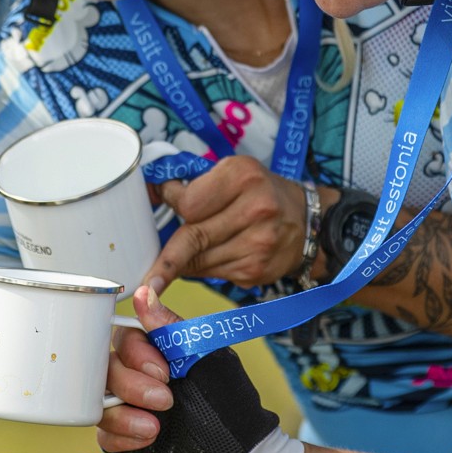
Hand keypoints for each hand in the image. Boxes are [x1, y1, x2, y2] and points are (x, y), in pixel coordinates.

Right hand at [96, 285, 281, 452]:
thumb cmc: (231, 406)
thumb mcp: (207, 360)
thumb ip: (171, 329)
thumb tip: (143, 293)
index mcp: (159, 352)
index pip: (125, 338)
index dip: (137, 354)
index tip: (163, 371)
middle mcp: (140, 375)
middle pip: (106, 368)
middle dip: (132, 385)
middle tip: (165, 400)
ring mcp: (130, 405)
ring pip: (98, 400)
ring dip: (123, 414)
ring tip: (155, 427)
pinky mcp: (125, 435)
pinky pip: (103, 431)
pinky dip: (121, 435)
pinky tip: (148, 439)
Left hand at [145, 159, 318, 294]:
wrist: (306, 223)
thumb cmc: (261, 193)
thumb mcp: (234, 172)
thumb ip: (196, 185)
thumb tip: (153, 196)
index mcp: (243, 177)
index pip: (188, 202)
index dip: (171, 204)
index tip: (160, 204)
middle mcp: (256, 209)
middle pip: (191, 238)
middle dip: (165, 256)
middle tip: (145, 280)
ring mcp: (258, 244)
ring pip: (198, 262)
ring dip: (182, 263)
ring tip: (177, 259)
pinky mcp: (256, 270)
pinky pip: (213, 275)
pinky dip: (202, 270)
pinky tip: (209, 259)